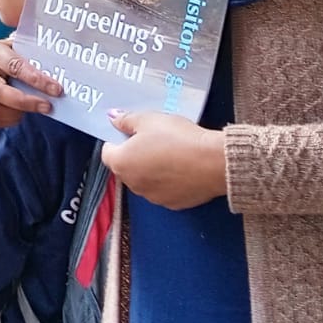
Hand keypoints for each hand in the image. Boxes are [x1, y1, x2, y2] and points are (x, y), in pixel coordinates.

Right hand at [0, 38, 61, 127]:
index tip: (57, 89)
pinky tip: (21, 113)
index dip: (36, 79)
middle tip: (48, 106)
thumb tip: (63, 59)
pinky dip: (10, 120)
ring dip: (17, 113)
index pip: (14, 66)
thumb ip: (34, 49)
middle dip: (26, 102)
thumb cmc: (14, 54)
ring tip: (32, 108)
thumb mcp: (21, 46)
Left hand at [101, 111, 227, 209]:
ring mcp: (153, 197)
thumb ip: (126, 120)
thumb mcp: (148, 120)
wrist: (214, 162)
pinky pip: (163, 189)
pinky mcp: (173, 204)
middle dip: (133, 154)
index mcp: (122, 163)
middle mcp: (133, 184)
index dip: (116, 140)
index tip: (129, 132)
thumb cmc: (179, 139)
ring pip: (144, 179)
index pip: (107, 152)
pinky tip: (181, 167)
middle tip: (151, 139)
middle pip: (125, 167)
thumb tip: (113, 118)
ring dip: (150, 168)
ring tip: (169, 152)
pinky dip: (167, 180)